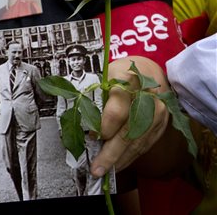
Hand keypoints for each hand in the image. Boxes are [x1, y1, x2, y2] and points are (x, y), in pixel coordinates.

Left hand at [90, 56, 170, 176]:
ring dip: (119, 160)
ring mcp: (158, 113)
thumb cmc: (119, 74)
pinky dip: (129, 157)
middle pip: (129, 131)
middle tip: (97, 169)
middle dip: (111, 154)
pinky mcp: (161, 125)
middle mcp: (147, 98)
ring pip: (138, 142)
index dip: (103, 127)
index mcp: (128, 81)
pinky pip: (144, 145)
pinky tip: (117, 164)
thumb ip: (95, 97)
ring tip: (104, 171)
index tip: (92, 138)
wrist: (148, 70)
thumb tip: (82, 125)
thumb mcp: (103, 76)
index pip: (117, 110)